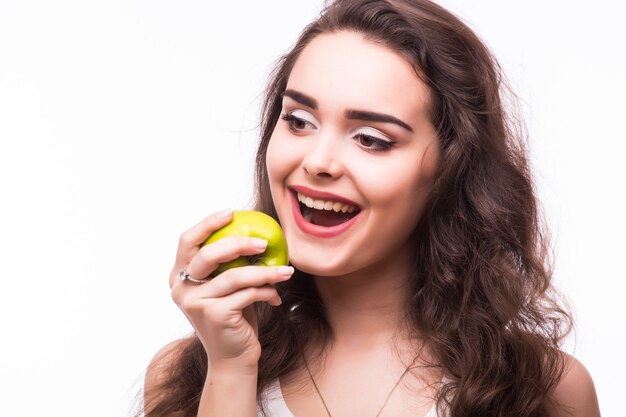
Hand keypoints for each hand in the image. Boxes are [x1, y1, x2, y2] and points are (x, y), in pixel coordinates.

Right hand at [169, 209, 293, 371]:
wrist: (233, 359)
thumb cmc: (234, 317)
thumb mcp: (226, 287)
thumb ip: (229, 265)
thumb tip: (257, 233)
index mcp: (179, 277)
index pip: (187, 241)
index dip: (207, 224)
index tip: (231, 213)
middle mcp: (181, 289)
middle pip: (208, 254)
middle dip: (238, 243)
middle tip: (264, 243)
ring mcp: (195, 303)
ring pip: (235, 276)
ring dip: (265, 272)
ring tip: (286, 272)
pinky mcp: (214, 315)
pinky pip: (247, 294)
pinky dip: (266, 292)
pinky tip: (276, 295)